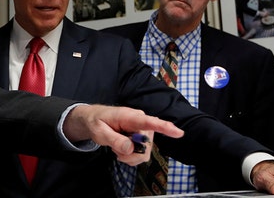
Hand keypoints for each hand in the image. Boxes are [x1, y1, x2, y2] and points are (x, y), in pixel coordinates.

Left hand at [63, 104, 183, 165]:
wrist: (95, 120)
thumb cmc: (97, 122)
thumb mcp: (100, 132)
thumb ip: (115, 140)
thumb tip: (130, 148)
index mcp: (130, 116)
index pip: (150, 122)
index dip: (165, 128)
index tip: (178, 133)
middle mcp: (141, 122)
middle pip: (146, 145)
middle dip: (130, 153)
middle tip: (115, 149)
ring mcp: (144, 131)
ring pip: (145, 153)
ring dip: (130, 156)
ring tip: (117, 148)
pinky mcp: (143, 139)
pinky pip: (143, 155)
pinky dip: (131, 157)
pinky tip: (122, 150)